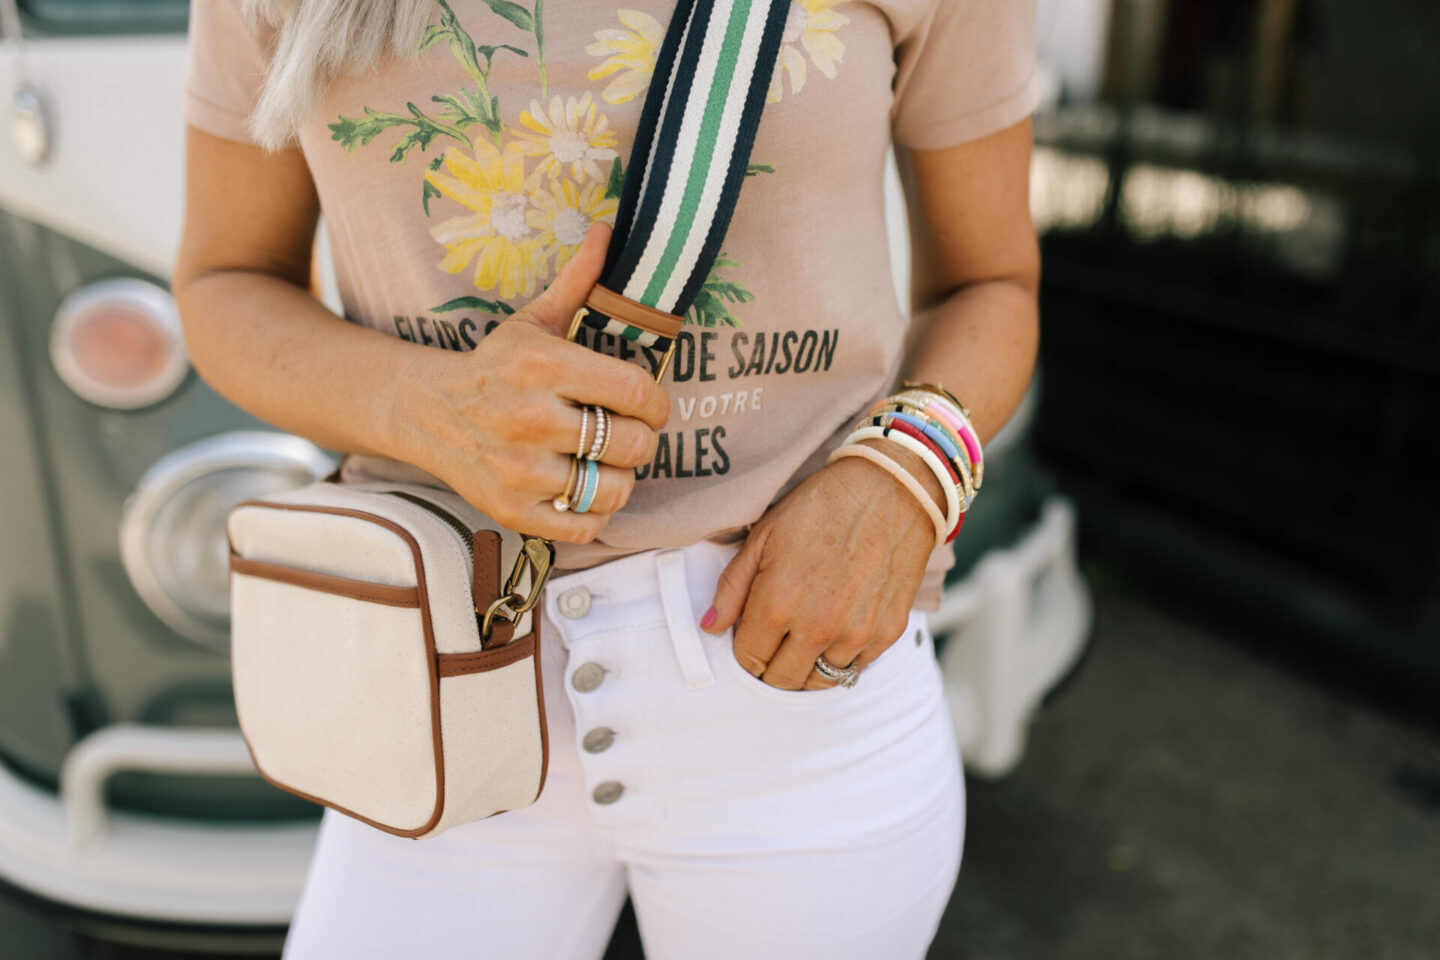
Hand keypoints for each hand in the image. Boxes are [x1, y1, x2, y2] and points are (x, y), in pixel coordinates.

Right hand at [389, 222, 669, 541]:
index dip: (657, 404)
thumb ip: (578, 279)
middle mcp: (531, 419)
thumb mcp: (534, 319)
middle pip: (634, 444)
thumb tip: (608, 228)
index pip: (638, 393)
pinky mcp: (510, 510)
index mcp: (544, 366)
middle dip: (640, 441)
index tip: (648, 406)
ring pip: (615, 488)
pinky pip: (586, 526)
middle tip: (624, 434)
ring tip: (605, 463)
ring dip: (621, 478)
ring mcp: (519, 470)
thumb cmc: (495, 364)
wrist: (425, 411)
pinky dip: (595, 513)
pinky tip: (583, 490)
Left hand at [699, 440, 940, 688]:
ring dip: (807, 667)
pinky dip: (842, 658)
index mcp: (777, 605)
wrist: (890, 489)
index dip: (745, 652)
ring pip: (819, 682)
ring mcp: (855, 634)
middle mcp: (816, 628)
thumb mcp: (763, 537)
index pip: (749, 660)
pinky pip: (856, 669)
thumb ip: (732, 588)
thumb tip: (710, 626)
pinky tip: (837, 630)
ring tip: (806, 638)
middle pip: (782, 680)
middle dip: (771, 668)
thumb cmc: (821, 507)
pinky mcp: (887, 633)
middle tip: (775, 644)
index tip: (752, 638)